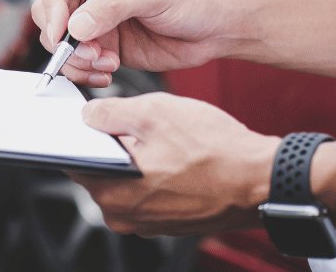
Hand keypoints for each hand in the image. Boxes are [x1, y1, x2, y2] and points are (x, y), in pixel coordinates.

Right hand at [32, 0, 236, 86]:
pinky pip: (78, 61)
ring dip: (76, 60)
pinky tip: (108, 73)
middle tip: (90, 54)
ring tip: (106, 65)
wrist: (215, 28)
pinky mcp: (104, 45)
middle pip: (51, 14)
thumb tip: (77, 26)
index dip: (53, 7)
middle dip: (64, 39)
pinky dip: (85, 72)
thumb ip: (114, 7)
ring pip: (61, 42)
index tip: (64, 33)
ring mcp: (96, 19)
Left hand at [69, 92, 277, 236]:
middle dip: (112, 144)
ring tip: (165, 139)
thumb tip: (89, 116)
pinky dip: (156, 172)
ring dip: (136, 157)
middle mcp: (124, 215)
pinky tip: (177, 155)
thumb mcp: (154, 111)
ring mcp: (146, 222)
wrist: (261, 180)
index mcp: (111, 191)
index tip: (89, 118)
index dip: (80, 134)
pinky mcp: (167, 222)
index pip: (73, 160)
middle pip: (100, 170)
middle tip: (139, 123)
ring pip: (125, 179)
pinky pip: (148, 191)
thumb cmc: (214, 149)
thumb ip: (110, 112)